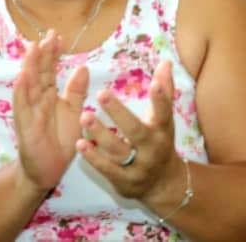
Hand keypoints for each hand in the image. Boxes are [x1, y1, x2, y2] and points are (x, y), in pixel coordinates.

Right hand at [11, 31, 89, 195]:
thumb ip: (76, 91)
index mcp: (49, 95)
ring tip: (32, 48)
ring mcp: (29, 111)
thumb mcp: (73, 112)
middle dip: (42, 54)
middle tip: (48, 35)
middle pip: (39, 72)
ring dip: (29, 66)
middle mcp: (37, 99)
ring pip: (28, 84)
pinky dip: (21, 91)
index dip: (53, 53)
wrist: (49, 170)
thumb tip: (83, 67)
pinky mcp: (24, 125)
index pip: (50, 70)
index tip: (58, 36)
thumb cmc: (60, 140)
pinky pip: (21, 106)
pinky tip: (22, 77)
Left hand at [78, 59, 183, 202]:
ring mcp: (138, 167)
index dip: (160, 99)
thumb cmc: (159, 141)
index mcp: (162, 130)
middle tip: (101, 93)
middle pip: (136, 130)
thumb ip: (164, 90)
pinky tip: (80, 143)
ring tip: (84, 116)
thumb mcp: (165, 119)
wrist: (162, 183)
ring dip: (100, 133)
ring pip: (118, 150)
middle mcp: (152, 148)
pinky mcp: (124, 181)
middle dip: (119, 113)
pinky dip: (93, 157)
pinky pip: (107, 169)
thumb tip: (166, 61)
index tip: (154, 84)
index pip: (163, 112)